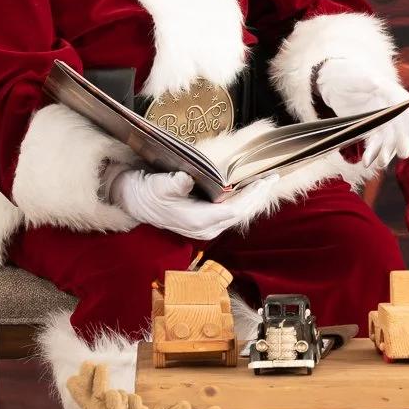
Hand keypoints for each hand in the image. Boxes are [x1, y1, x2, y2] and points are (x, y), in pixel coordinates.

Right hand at [112, 170, 281, 239]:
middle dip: (258, 196)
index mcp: (198, 221)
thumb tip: (185, 179)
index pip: (235, 211)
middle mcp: (205, 229)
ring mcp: (206, 229)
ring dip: (252, 199)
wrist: (136, 202)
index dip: (251, 197)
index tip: (263, 182)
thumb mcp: (159, 185)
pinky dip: (242, 201)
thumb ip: (173, 183)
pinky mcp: (205, 224)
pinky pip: (231, 214)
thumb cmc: (148, 192)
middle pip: (241, 214)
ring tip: (266, 183)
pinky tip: (249, 190)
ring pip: (237, 215)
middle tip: (273, 179)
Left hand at [315, 57, 408, 168]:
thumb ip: (366, 81)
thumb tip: (377, 82)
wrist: (334, 82)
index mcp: (388, 91)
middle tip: (404, 153)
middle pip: (400, 125)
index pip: (404, 104)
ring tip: (381, 162)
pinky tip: (368, 161)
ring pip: (389, 138)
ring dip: (387, 151)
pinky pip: (375, 143)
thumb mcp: (354, 76)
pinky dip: (373, 153)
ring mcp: (381, 119)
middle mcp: (389, 106)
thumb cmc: (345, 75)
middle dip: (402, 140)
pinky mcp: (371, 129)